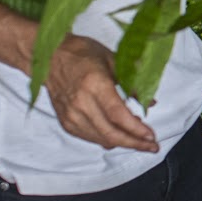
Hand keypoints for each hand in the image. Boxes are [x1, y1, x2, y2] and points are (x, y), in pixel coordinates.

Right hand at [43, 34, 158, 151]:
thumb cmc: (81, 54)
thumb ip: (133, 83)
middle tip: (151, 146)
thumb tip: (149, 101)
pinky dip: (107, 139)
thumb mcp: (113, 60)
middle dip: (134, 143)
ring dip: (122, 142)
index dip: (136, 129)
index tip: (150, 136)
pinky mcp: (65, 121)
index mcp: (94, 84)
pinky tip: (119, 134)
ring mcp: (70, 114)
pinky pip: (90, 137)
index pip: (117, 115)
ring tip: (139, 139)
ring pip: (100, 138)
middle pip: (110, 132)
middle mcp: (80, 103)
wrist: (50, 57)